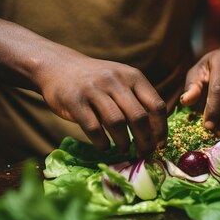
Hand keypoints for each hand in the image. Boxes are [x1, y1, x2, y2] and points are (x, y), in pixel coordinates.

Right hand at [36, 54, 167, 156]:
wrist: (58, 66)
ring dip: (124, 142)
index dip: (160, 129)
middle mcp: (115, 80)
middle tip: (144, 154)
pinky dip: (102, 142)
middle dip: (145, 141)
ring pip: (117, 123)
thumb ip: (137, 99)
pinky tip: (105, 147)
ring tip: (124, 150)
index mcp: (133, 76)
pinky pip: (94, 128)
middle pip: (139, 117)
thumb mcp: (121, 80)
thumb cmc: (96, 79)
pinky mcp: (75, 101)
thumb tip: (155, 133)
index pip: (156, 105)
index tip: (160, 144)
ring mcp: (94, 90)